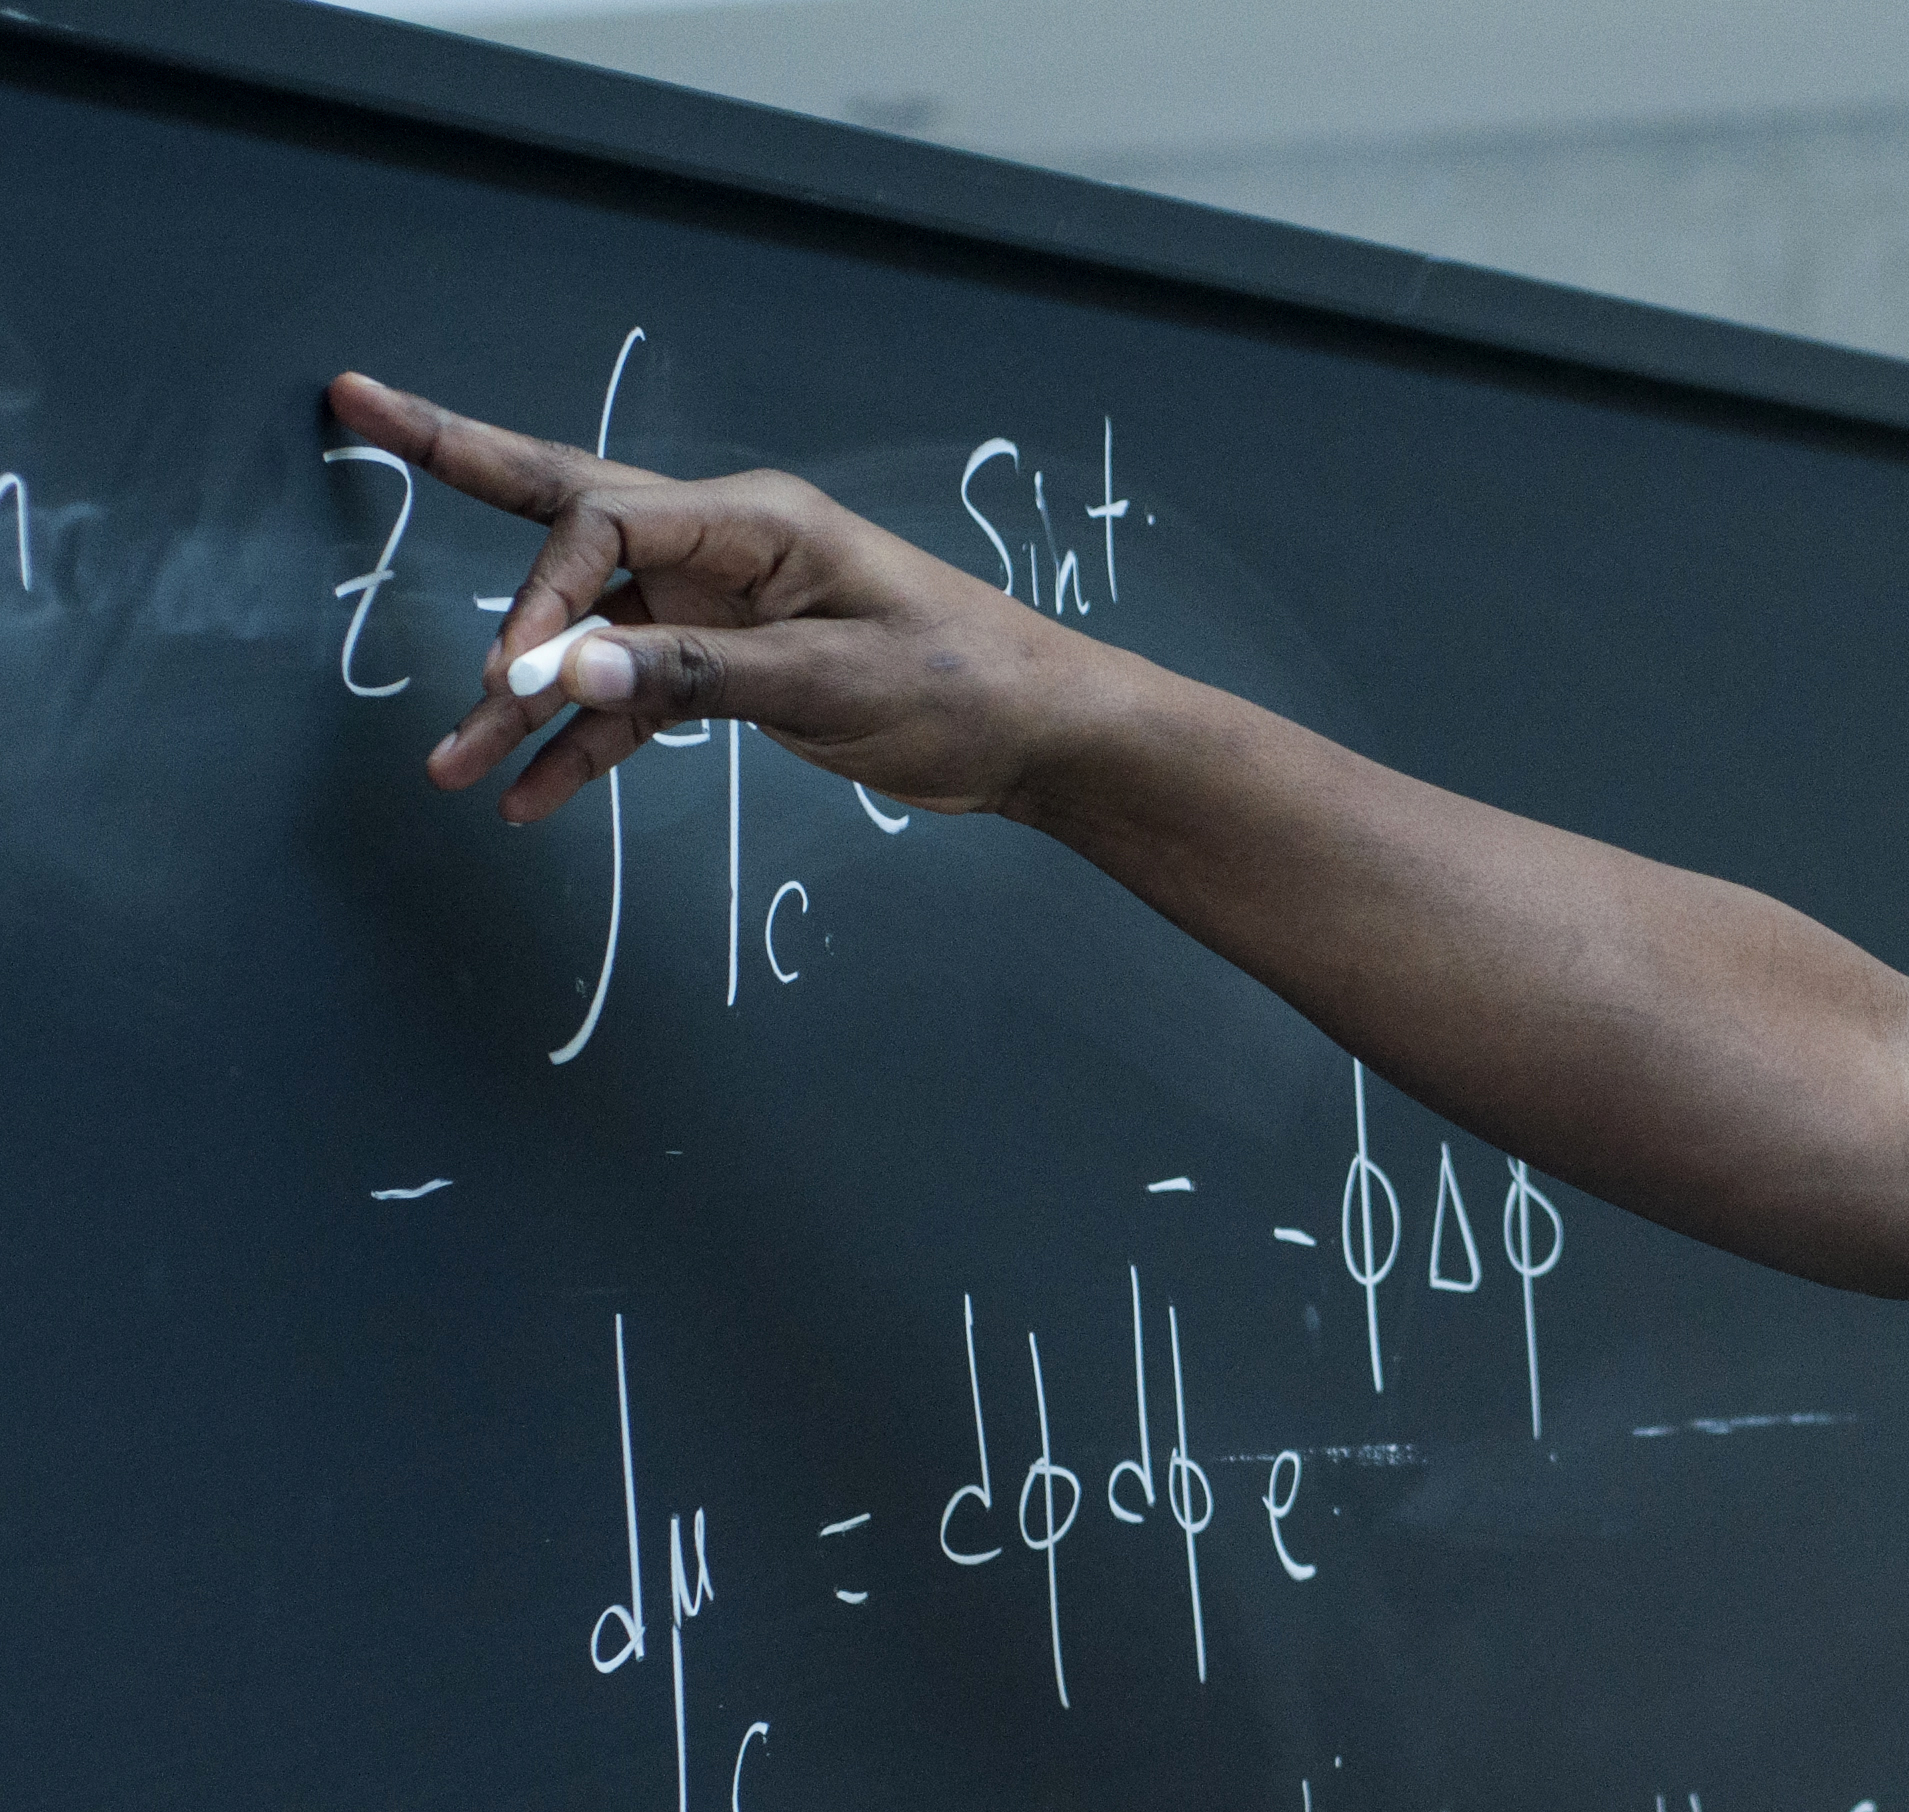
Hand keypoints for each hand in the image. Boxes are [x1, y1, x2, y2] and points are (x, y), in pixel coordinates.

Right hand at [324, 371, 1098, 826]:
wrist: (1040, 734)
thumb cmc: (965, 682)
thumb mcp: (834, 679)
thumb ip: (700, 678)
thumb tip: (573, 672)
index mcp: (753, 521)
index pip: (604, 520)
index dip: (546, 594)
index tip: (520, 673)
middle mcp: (724, 549)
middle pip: (567, 511)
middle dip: (460, 464)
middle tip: (359, 406)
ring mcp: (720, 609)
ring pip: (592, 637)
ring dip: (525, 699)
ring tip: (451, 764)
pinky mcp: (731, 672)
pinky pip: (636, 705)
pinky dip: (589, 750)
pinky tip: (533, 798)